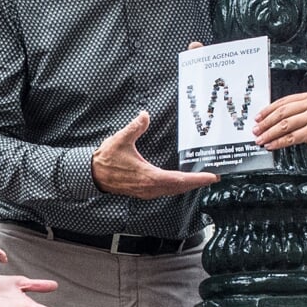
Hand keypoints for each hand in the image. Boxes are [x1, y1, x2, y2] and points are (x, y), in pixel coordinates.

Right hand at [91, 112, 218, 197]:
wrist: (93, 175)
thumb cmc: (106, 159)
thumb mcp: (120, 140)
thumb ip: (134, 127)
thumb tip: (145, 115)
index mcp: (149, 177)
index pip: (178, 180)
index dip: (196, 179)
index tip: (211, 177)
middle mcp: (150, 187)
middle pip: (179, 187)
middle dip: (197, 182)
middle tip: (213, 177)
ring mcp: (147, 191)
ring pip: (173, 190)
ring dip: (187, 185)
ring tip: (201, 179)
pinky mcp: (144, 191)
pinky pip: (166, 190)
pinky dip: (177, 186)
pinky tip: (182, 182)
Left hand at [254, 91, 306, 158]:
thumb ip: (296, 114)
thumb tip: (270, 121)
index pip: (283, 102)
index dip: (267, 110)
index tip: (257, 118)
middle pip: (282, 113)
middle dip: (265, 123)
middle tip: (256, 130)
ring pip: (285, 125)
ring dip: (269, 134)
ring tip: (260, 140)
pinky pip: (291, 137)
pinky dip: (278, 142)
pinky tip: (271, 146)